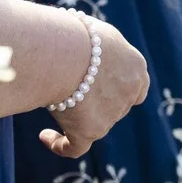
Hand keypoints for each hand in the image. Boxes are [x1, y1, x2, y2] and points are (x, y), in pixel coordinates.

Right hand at [37, 16, 149, 159]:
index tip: (102, 88)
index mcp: (135, 68)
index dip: (120, 90)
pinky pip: (74, 147)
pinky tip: (45, 136)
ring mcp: (112, 115)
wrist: (65, 54)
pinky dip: (60, 145)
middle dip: (98, 101)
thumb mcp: (98, 35)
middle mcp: (130, 93)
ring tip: (52, 104)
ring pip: (96, 123)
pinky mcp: (90, 131)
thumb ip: (101, 49)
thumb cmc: (75, 36)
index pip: (137, 87)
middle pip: (116, 106)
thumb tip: (88, 50)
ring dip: (79, 117)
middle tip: (71, 90)